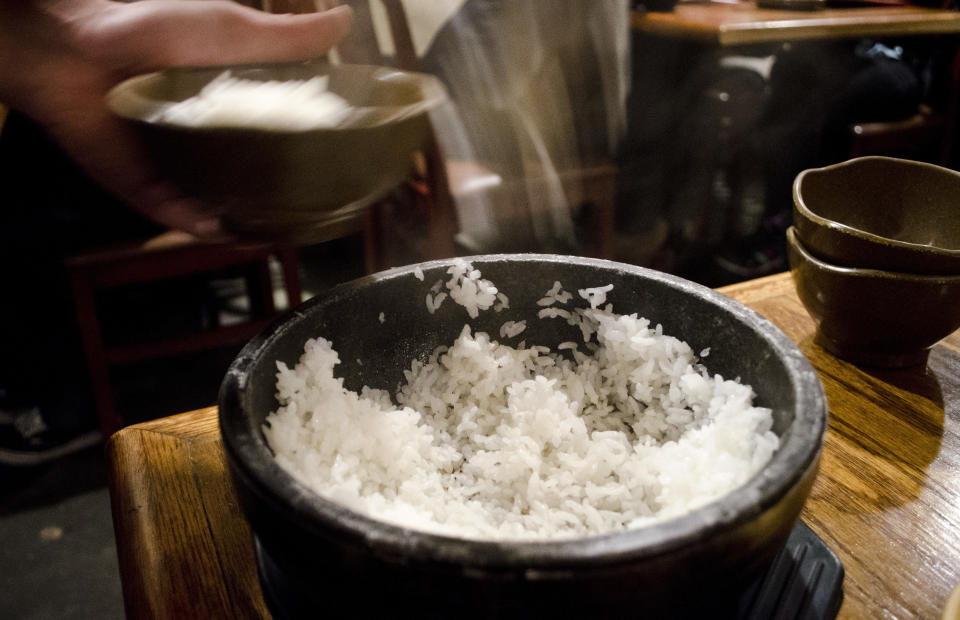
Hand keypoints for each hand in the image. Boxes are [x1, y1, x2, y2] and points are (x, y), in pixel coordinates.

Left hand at [0, 0, 351, 236]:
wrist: (77, 46)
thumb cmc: (151, 30)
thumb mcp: (233, 31)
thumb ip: (288, 39)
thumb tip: (344, 21)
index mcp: (234, 112)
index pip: (281, 146)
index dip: (309, 163)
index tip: (340, 175)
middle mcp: (211, 146)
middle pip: (257, 186)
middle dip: (284, 205)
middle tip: (312, 214)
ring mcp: (181, 170)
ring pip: (225, 211)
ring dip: (249, 225)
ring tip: (276, 232)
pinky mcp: (149, 189)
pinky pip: (182, 217)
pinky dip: (204, 226)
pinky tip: (226, 229)